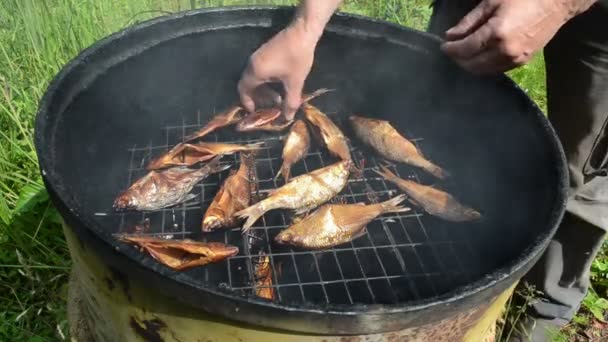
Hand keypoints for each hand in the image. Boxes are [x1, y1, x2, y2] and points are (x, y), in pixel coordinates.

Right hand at [237, 22, 317, 120]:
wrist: (302, 32)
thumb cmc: (297, 58)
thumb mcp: (295, 82)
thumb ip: (290, 101)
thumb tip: (288, 117)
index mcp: (256, 71)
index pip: (243, 90)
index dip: (247, 102)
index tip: (255, 111)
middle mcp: (252, 63)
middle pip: (248, 84)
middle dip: (258, 97)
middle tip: (272, 106)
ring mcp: (258, 56)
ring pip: (255, 77)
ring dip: (264, 89)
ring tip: (279, 97)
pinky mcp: (265, 52)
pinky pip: (260, 70)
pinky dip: (266, 80)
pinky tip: (279, 84)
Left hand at [440, 0, 586, 74]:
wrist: (558, 3)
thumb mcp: (491, 2)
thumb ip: (469, 22)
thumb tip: (450, 36)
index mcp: (496, 34)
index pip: (465, 50)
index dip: (451, 49)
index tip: (443, 45)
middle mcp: (504, 51)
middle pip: (471, 65)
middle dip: (458, 59)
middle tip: (452, 49)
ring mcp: (514, 60)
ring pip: (483, 71)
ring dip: (469, 64)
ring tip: (462, 53)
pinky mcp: (521, 63)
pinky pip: (495, 70)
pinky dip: (483, 66)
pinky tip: (479, 56)